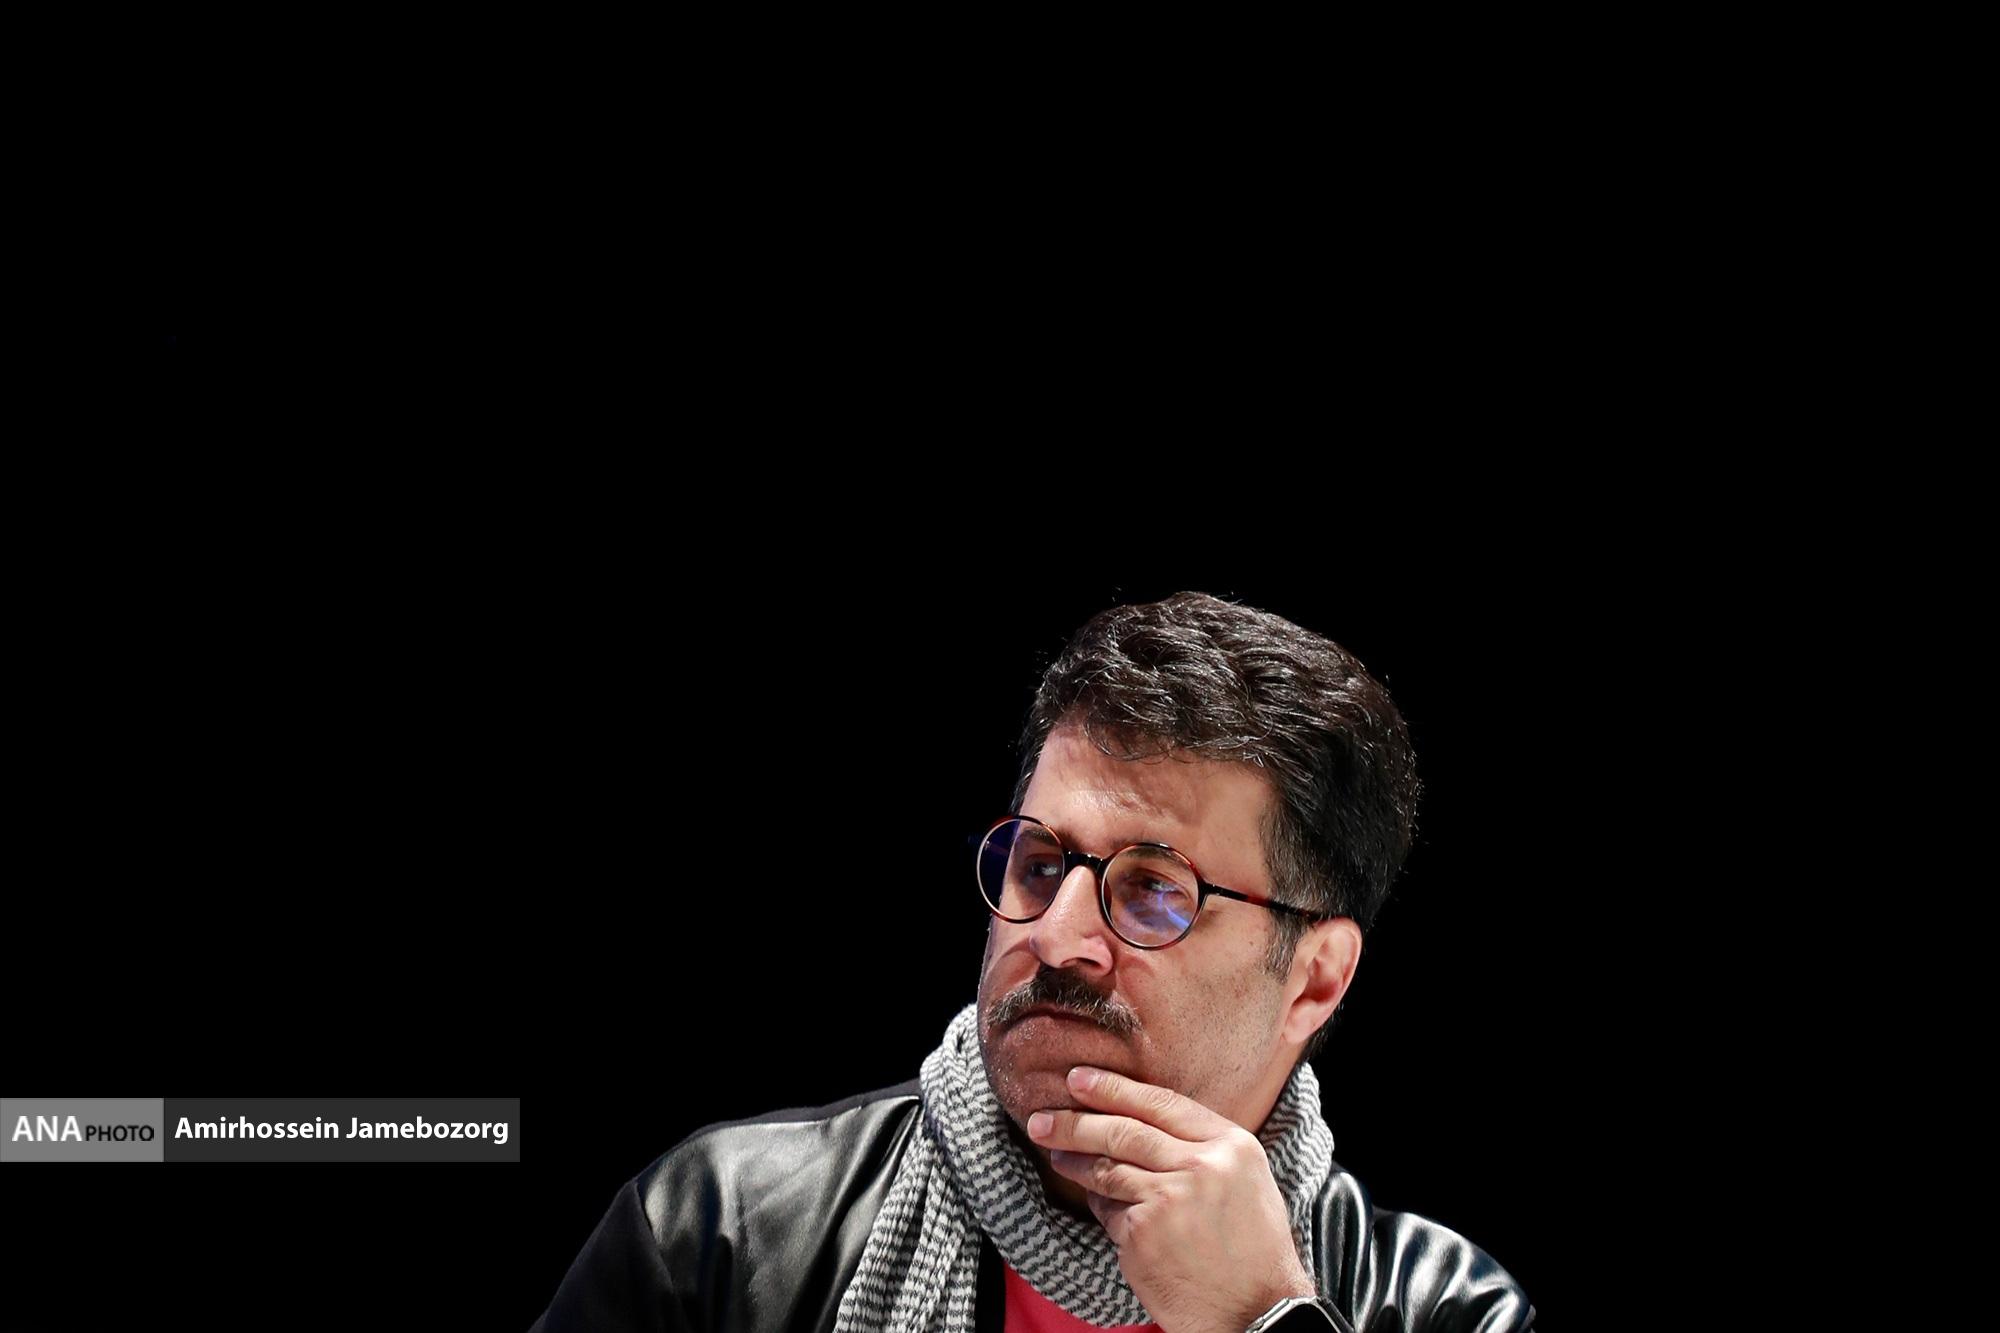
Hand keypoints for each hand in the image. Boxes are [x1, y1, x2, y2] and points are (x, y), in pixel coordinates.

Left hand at [1026, 1065, 1317, 1332]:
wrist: (1258, 1314)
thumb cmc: (1252, 1250)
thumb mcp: (1246, 1181)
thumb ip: (1203, 1148)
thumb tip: (1144, 1121)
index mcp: (1231, 1145)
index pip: (1161, 1103)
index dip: (1114, 1088)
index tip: (1078, 1079)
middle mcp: (1201, 1166)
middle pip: (1124, 1131)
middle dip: (1075, 1122)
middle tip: (1042, 1118)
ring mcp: (1169, 1199)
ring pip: (1108, 1168)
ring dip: (1074, 1159)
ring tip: (1055, 1153)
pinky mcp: (1143, 1233)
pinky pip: (1108, 1211)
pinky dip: (1101, 1207)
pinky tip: (1099, 1206)